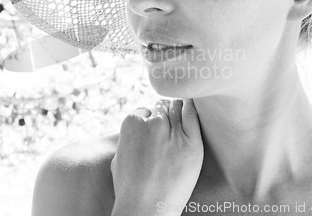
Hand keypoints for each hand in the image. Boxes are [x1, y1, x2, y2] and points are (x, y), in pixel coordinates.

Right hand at [110, 98, 203, 215]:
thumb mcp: (119, 156)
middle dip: (163, 116)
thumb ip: (127, 138)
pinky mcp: (192, 143)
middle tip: (166, 128)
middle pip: (161, 109)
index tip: (152, 129)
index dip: (148, 120)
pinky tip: (190, 105)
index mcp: (131, 124)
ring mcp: (173, 132)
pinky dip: (191, 109)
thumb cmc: (129, 187)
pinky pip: (192, 117)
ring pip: (176, 109)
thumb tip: (134, 129)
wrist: (146, 209)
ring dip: (177, 111)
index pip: (144, 112)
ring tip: (178, 118)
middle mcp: (153, 124)